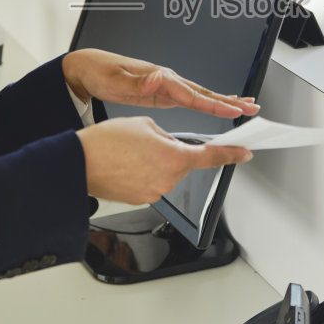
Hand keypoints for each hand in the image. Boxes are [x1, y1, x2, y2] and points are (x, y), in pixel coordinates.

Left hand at [62, 49, 260, 120]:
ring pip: (201, 95)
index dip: (213, 104)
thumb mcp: (115, 80)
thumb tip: (157, 78)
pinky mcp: (164, 93)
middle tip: (251, 108)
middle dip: (228, 101)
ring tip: (245, 106)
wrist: (89, 68)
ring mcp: (167, 86)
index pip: (191, 94)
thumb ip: (137, 82)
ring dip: (223, 101)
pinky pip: (192, 99)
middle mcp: (167, 79)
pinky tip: (218, 105)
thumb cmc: (101, 73)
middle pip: (203, 93)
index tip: (231, 110)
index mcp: (160, 77)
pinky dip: (208, 103)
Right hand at [79, 116, 251, 204]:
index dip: (231, 154)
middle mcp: (168, 179)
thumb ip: (166, 136)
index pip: (211, 156)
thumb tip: (170, 145)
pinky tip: (126, 165)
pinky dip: (143, 173)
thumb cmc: (106, 143)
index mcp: (174, 157)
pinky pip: (151, 182)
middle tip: (146, 142)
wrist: (79, 164)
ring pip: (166, 173)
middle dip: (172, 151)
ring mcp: (155, 192)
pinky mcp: (141, 199)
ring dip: (155, 162)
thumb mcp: (144, 124)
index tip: (244, 153)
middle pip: (183, 163)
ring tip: (130, 153)